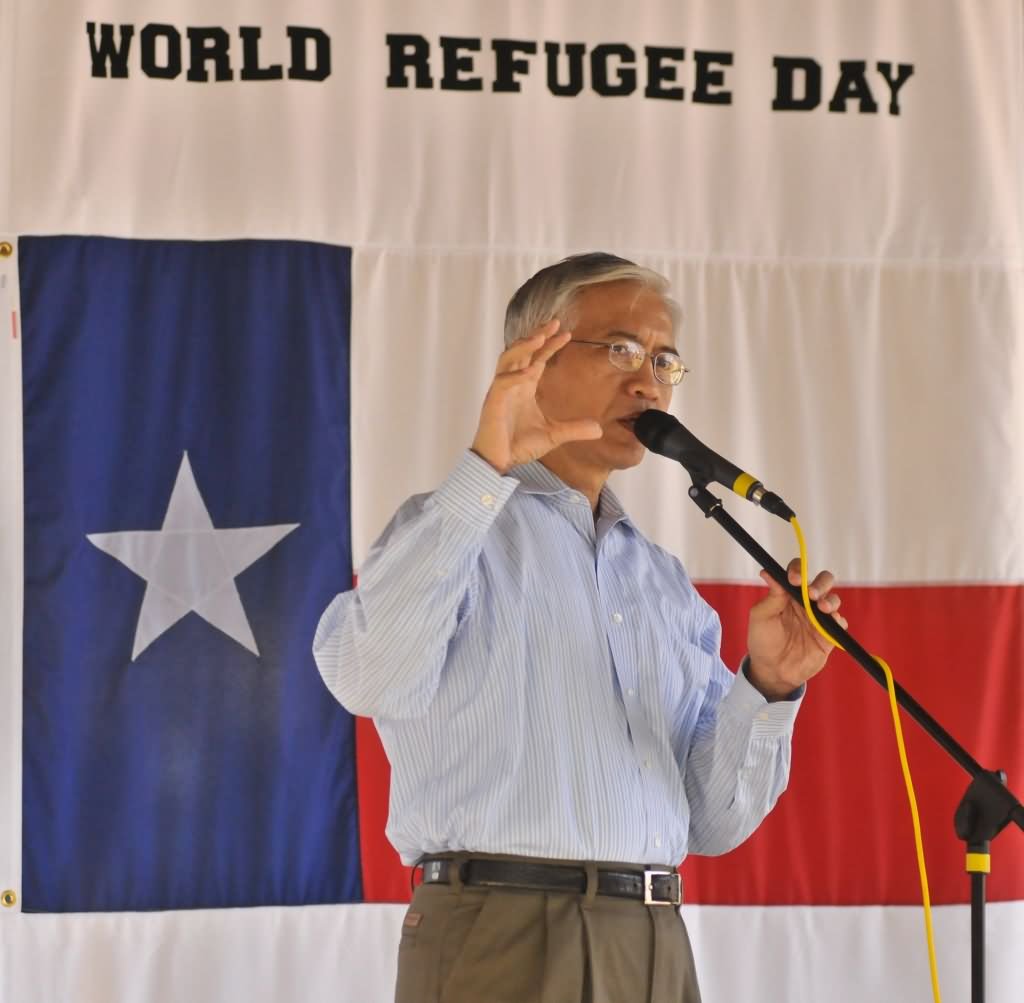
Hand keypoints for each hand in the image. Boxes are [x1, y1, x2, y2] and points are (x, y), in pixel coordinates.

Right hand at [471, 320, 602, 473]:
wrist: (498, 462)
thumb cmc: (518, 445)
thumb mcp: (553, 435)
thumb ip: (573, 429)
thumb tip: (599, 429)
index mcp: (523, 388)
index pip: (537, 359)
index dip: (550, 345)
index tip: (567, 333)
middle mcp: (511, 384)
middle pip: (522, 351)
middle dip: (536, 336)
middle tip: (554, 323)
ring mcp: (500, 392)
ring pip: (508, 359)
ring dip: (522, 347)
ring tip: (538, 338)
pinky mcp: (493, 403)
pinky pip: (502, 383)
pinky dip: (514, 376)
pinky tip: (528, 372)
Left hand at [746, 558, 847, 700]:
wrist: (773, 671)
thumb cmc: (763, 641)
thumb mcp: (761, 617)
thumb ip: (771, 596)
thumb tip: (768, 572)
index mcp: (788, 594)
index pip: (798, 572)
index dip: (798, 570)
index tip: (794, 579)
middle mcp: (805, 602)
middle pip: (823, 581)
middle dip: (821, 583)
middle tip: (811, 594)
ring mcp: (818, 617)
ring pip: (834, 599)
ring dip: (831, 600)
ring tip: (822, 608)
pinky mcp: (828, 634)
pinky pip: (840, 623)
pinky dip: (838, 620)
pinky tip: (831, 623)